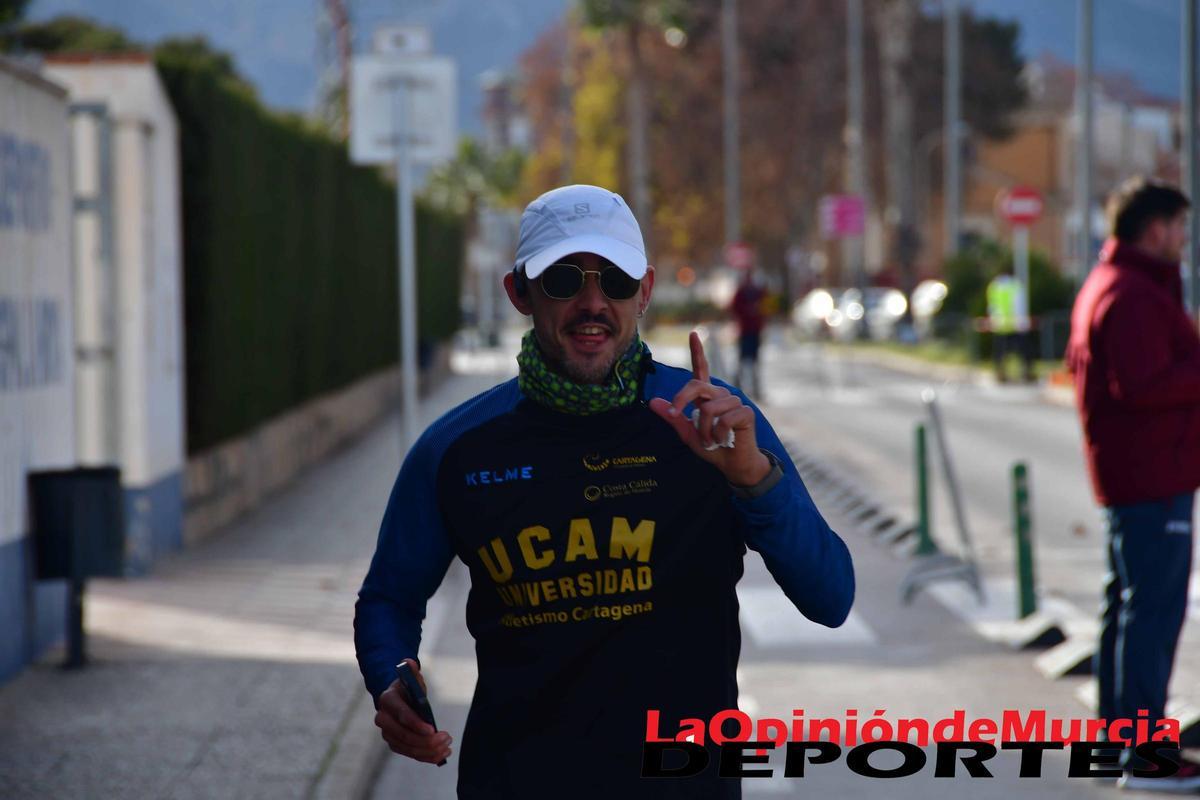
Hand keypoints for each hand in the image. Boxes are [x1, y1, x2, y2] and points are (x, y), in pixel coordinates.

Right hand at [375, 659, 451, 763]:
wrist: (398, 699)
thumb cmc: (408, 688)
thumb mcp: (411, 678)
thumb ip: (411, 670)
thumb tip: (409, 662)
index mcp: (387, 700)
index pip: (402, 715)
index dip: (416, 724)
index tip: (432, 729)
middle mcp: (383, 719)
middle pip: (404, 735)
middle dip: (426, 740)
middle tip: (446, 737)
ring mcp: (387, 734)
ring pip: (408, 748)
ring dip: (429, 750)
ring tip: (447, 746)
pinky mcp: (395, 744)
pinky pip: (410, 754)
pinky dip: (427, 757)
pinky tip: (442, 755)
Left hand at [649, 331, 770, 486]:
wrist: (733, 465)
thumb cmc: (713, 447)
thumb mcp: (687, 433)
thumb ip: (672, 417)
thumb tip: (652, 402)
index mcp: (707, 396)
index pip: (701, 370)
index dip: (697, 351)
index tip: (693, 334)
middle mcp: (721, 394)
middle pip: (696, 386)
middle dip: (681, 400)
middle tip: (675, 416)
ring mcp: (735, 402)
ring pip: (708, 409)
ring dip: (704, 431)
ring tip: (712, 440)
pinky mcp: (745, 413)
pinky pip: (723, 420)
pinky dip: (718, 435)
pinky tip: (724, 441)